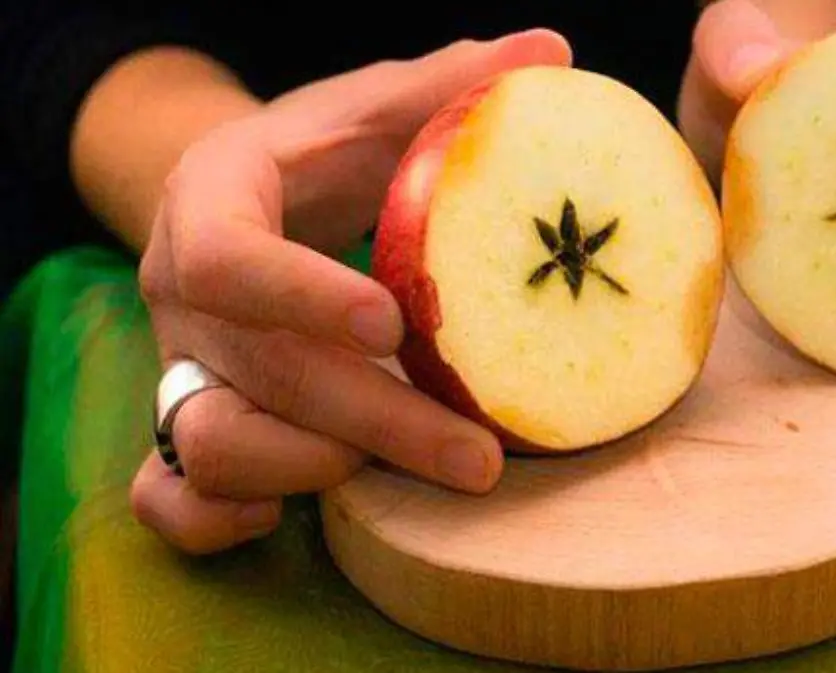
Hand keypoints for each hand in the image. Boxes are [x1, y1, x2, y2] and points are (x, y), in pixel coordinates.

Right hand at [131, 29, 572, 554]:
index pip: (225, 258)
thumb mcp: (369, 108)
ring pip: (211, 448)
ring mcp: (180, 365)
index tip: (394, 322)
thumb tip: (553, 52)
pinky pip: (171, 497)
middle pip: (258, 376)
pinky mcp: (185, 420)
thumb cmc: (316, 153)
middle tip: (481, 460)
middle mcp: (183, 297)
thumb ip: (449, 85)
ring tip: (424, 471)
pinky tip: (312, 511)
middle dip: (372, 422)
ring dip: (316, 471)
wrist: (240, 204)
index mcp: (210, 202)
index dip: (301, 295)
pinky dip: (224, 521)